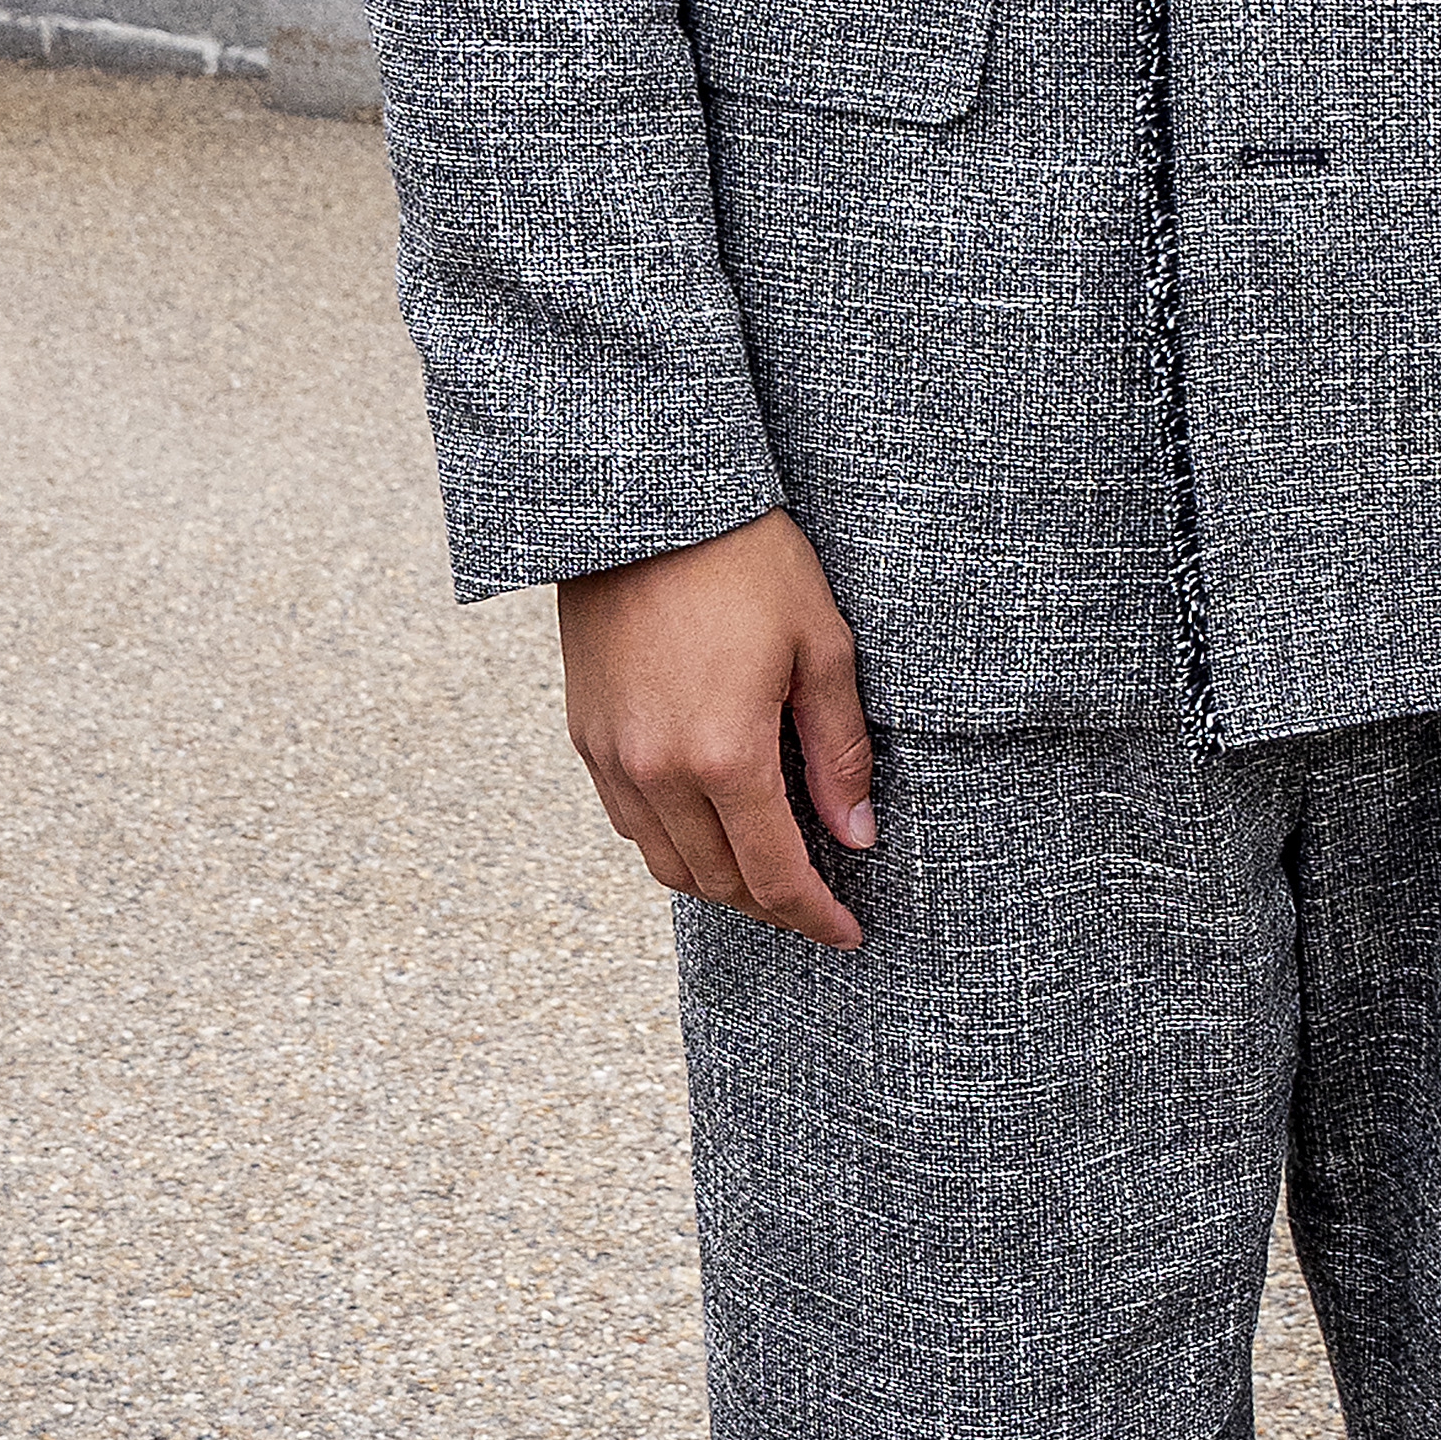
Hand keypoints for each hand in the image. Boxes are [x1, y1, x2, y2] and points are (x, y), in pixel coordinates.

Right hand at [559, 508, 874, 947]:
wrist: (645, 505)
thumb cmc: (747, 563)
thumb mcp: (821, 649)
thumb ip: (839, 753)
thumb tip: (855, 834)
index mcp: (724, 756)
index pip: (773, 874)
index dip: (814, 916)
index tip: (847, 934)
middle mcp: (657, 772)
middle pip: (717, 882)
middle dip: (771, 908)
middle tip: (817, 906)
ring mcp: (612, 757)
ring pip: (665, 864)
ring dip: (719, 884)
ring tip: (768, 875)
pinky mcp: (585, 734)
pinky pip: (628, 820)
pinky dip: (672, 843)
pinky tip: (710, 825)